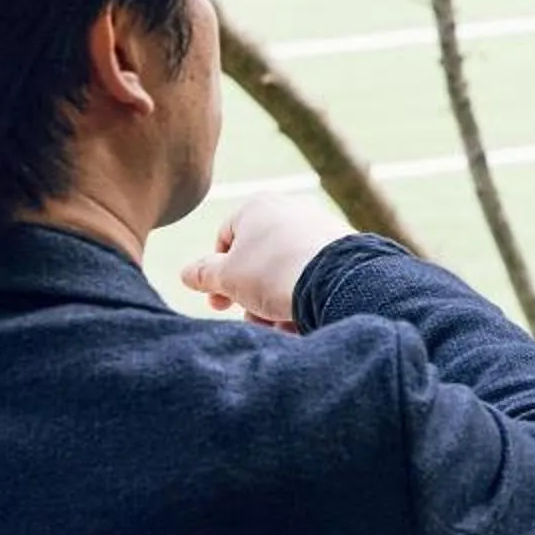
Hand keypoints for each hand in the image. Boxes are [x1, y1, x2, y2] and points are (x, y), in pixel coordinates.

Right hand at [182, 196, 354, 330]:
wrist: (339, 280)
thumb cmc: (274, 273)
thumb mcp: (226, 277)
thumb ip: (203, 274)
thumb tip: (188, 273)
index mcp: (259, 207)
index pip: (225, 239)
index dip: (217, 274)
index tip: (218, 301)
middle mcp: (292, 212)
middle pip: (257, 262)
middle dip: (249, 297)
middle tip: (251, 319)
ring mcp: (321, 231)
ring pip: (285, 276)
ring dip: (274, 306)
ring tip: (279, 326)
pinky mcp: (346, 252)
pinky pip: (314, 280)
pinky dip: (304, 302)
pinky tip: (303, 323)